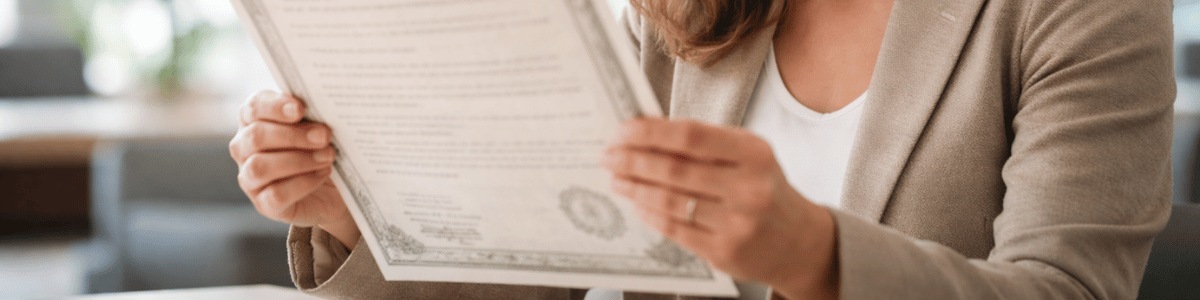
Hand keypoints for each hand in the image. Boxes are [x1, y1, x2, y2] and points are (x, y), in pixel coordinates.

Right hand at [229, 91, 359, 247]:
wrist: (334, 188)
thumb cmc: (320, 147)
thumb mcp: (317, 126)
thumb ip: (312, 114)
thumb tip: (324, 105)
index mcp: (254, 120)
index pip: (253, 107)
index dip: (275, 107)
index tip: (300, 109)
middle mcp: (244, 148)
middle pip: (255, 137)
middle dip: (293, 135)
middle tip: (324, 136)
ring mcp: (250, 178)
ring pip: (260, 167)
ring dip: (298, 160)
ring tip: (327, 156)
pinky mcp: (264, 204)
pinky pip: (276, 194)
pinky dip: (303, 183)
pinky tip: (323, 173)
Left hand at [603, 118, 837, 298]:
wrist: (798, 240)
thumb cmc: (760, 187)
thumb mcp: (745, 156)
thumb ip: (702, 143)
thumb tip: (643, 128)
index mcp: (754, 152)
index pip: (690, 136)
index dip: (649, 132)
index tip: (621, 130)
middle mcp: (749, 187)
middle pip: (674, 169)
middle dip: (632, 160)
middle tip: (608, 155)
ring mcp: (738, 222)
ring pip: (670, 201)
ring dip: (634, 188)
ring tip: (616, 178)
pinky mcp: (725, 251)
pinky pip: (675, 229)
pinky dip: (650, 214)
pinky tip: (637, 203)